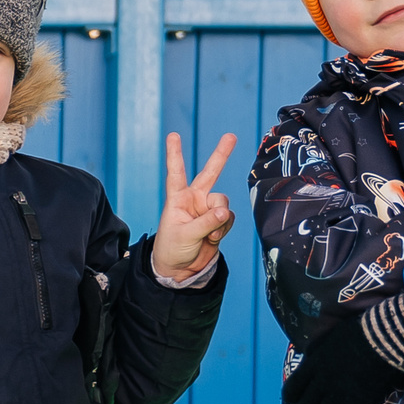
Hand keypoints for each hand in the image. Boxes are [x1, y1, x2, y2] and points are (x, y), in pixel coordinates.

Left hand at [151, 131, 235, 279]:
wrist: (179, 268)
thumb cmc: (172, 249)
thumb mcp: (185, 236)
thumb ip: (206, 223)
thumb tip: (224, 212)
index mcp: (178, 198)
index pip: (176, 173)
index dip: (175, 154)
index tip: (173, 135)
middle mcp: (194, 199)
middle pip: (210, 173)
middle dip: (221, 155)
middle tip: (230, 136)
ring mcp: (207, 209)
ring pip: (224, 204)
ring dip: (219, 220)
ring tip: (207, 234)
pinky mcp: (218, 221)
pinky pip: (228, 219)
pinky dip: (222, 230)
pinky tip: (212, 239)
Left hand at [282, 316, 403, 403]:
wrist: (386, 336)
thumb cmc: (363, 331)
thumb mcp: (330, 336)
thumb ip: (318, 349)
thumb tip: (310, 355)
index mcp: (313, 364)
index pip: (292, 389)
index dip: (294, 400)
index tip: (298, 403)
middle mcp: (320, 382)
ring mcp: (337, 395)